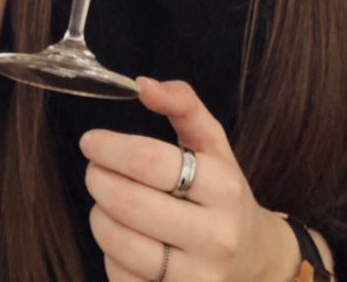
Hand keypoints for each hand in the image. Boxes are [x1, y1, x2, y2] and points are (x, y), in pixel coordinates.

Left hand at [79, 76, 293, 281]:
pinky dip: (110, 254)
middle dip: (98, 179)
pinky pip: (121, 277)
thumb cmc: (225, 194)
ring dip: (98, 215)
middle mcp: (215, 236)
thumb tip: (142, 84)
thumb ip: (183, 105)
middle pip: (129, 203)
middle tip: (93, 169)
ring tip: (105, 201)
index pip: (152, 162)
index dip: (111, 148)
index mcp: (224, 187)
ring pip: (119, 243)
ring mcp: (197, 278)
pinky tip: (123, 238)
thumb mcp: (215, 145)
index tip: (91, 141)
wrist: (255, 261)